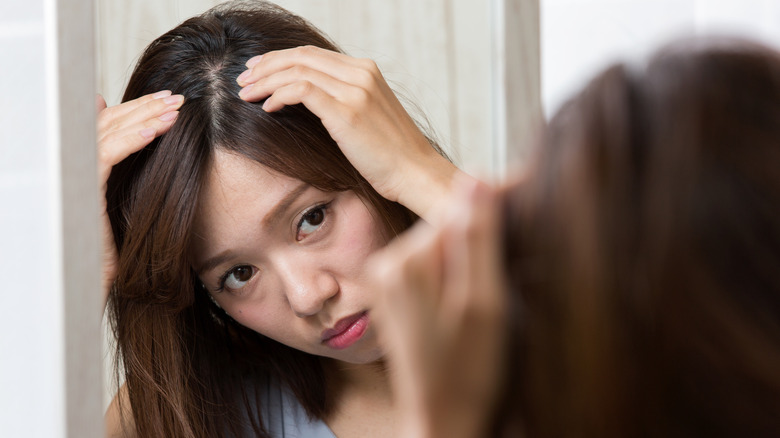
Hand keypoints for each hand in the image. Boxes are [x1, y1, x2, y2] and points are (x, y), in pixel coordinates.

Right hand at [96, 91, 183, 304]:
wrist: (92, 282)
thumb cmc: (116, 250)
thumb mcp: (128, 205)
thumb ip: (134, 177)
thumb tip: (146, 148)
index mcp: (87, 169)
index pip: (110, 127)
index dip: (137, 111)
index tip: (167, 102)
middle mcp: (76, 168)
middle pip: (108, 123)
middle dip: (144, 107)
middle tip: (176, 97)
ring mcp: (76, 177)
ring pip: (108, 132)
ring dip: (144, 117)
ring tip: (174, 108)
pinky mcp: (82, 190)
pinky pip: (107, 155)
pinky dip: (132, 138)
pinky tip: (158, 129)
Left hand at [236, 45, 460, 223]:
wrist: (416, 173)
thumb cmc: (393, 155)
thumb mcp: (369, 118)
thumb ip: (345, 101)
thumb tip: (311, 102)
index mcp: (366, 71)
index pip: (313, 54)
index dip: (281, 59)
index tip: (259, 69)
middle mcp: (361, 73)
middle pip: (301, 57)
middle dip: (267, 65)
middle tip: (244, 78)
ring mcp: (355, 90)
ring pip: (297, 71)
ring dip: (265, 80)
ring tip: (246, 92)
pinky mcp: (347, 111)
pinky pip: (301, 91)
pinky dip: (278, 95)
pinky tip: (268, 107)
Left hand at [369, 177, 506, 437]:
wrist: (443, 421)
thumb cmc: (467, 374)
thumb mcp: (483, 303)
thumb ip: (478, 238)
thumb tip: (474, 178)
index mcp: (407, 263)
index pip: (460, 209)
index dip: (500, 202)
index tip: (532, 191)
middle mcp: (389, 264)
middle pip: (450, 225)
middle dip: (488, 231)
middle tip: (527, 246)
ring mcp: (390, 280)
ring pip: (445, 244)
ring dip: (477, 251)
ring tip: (505, 276)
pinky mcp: (398, 293)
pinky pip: (434, 264)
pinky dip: (462, 269)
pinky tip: (481, 290)